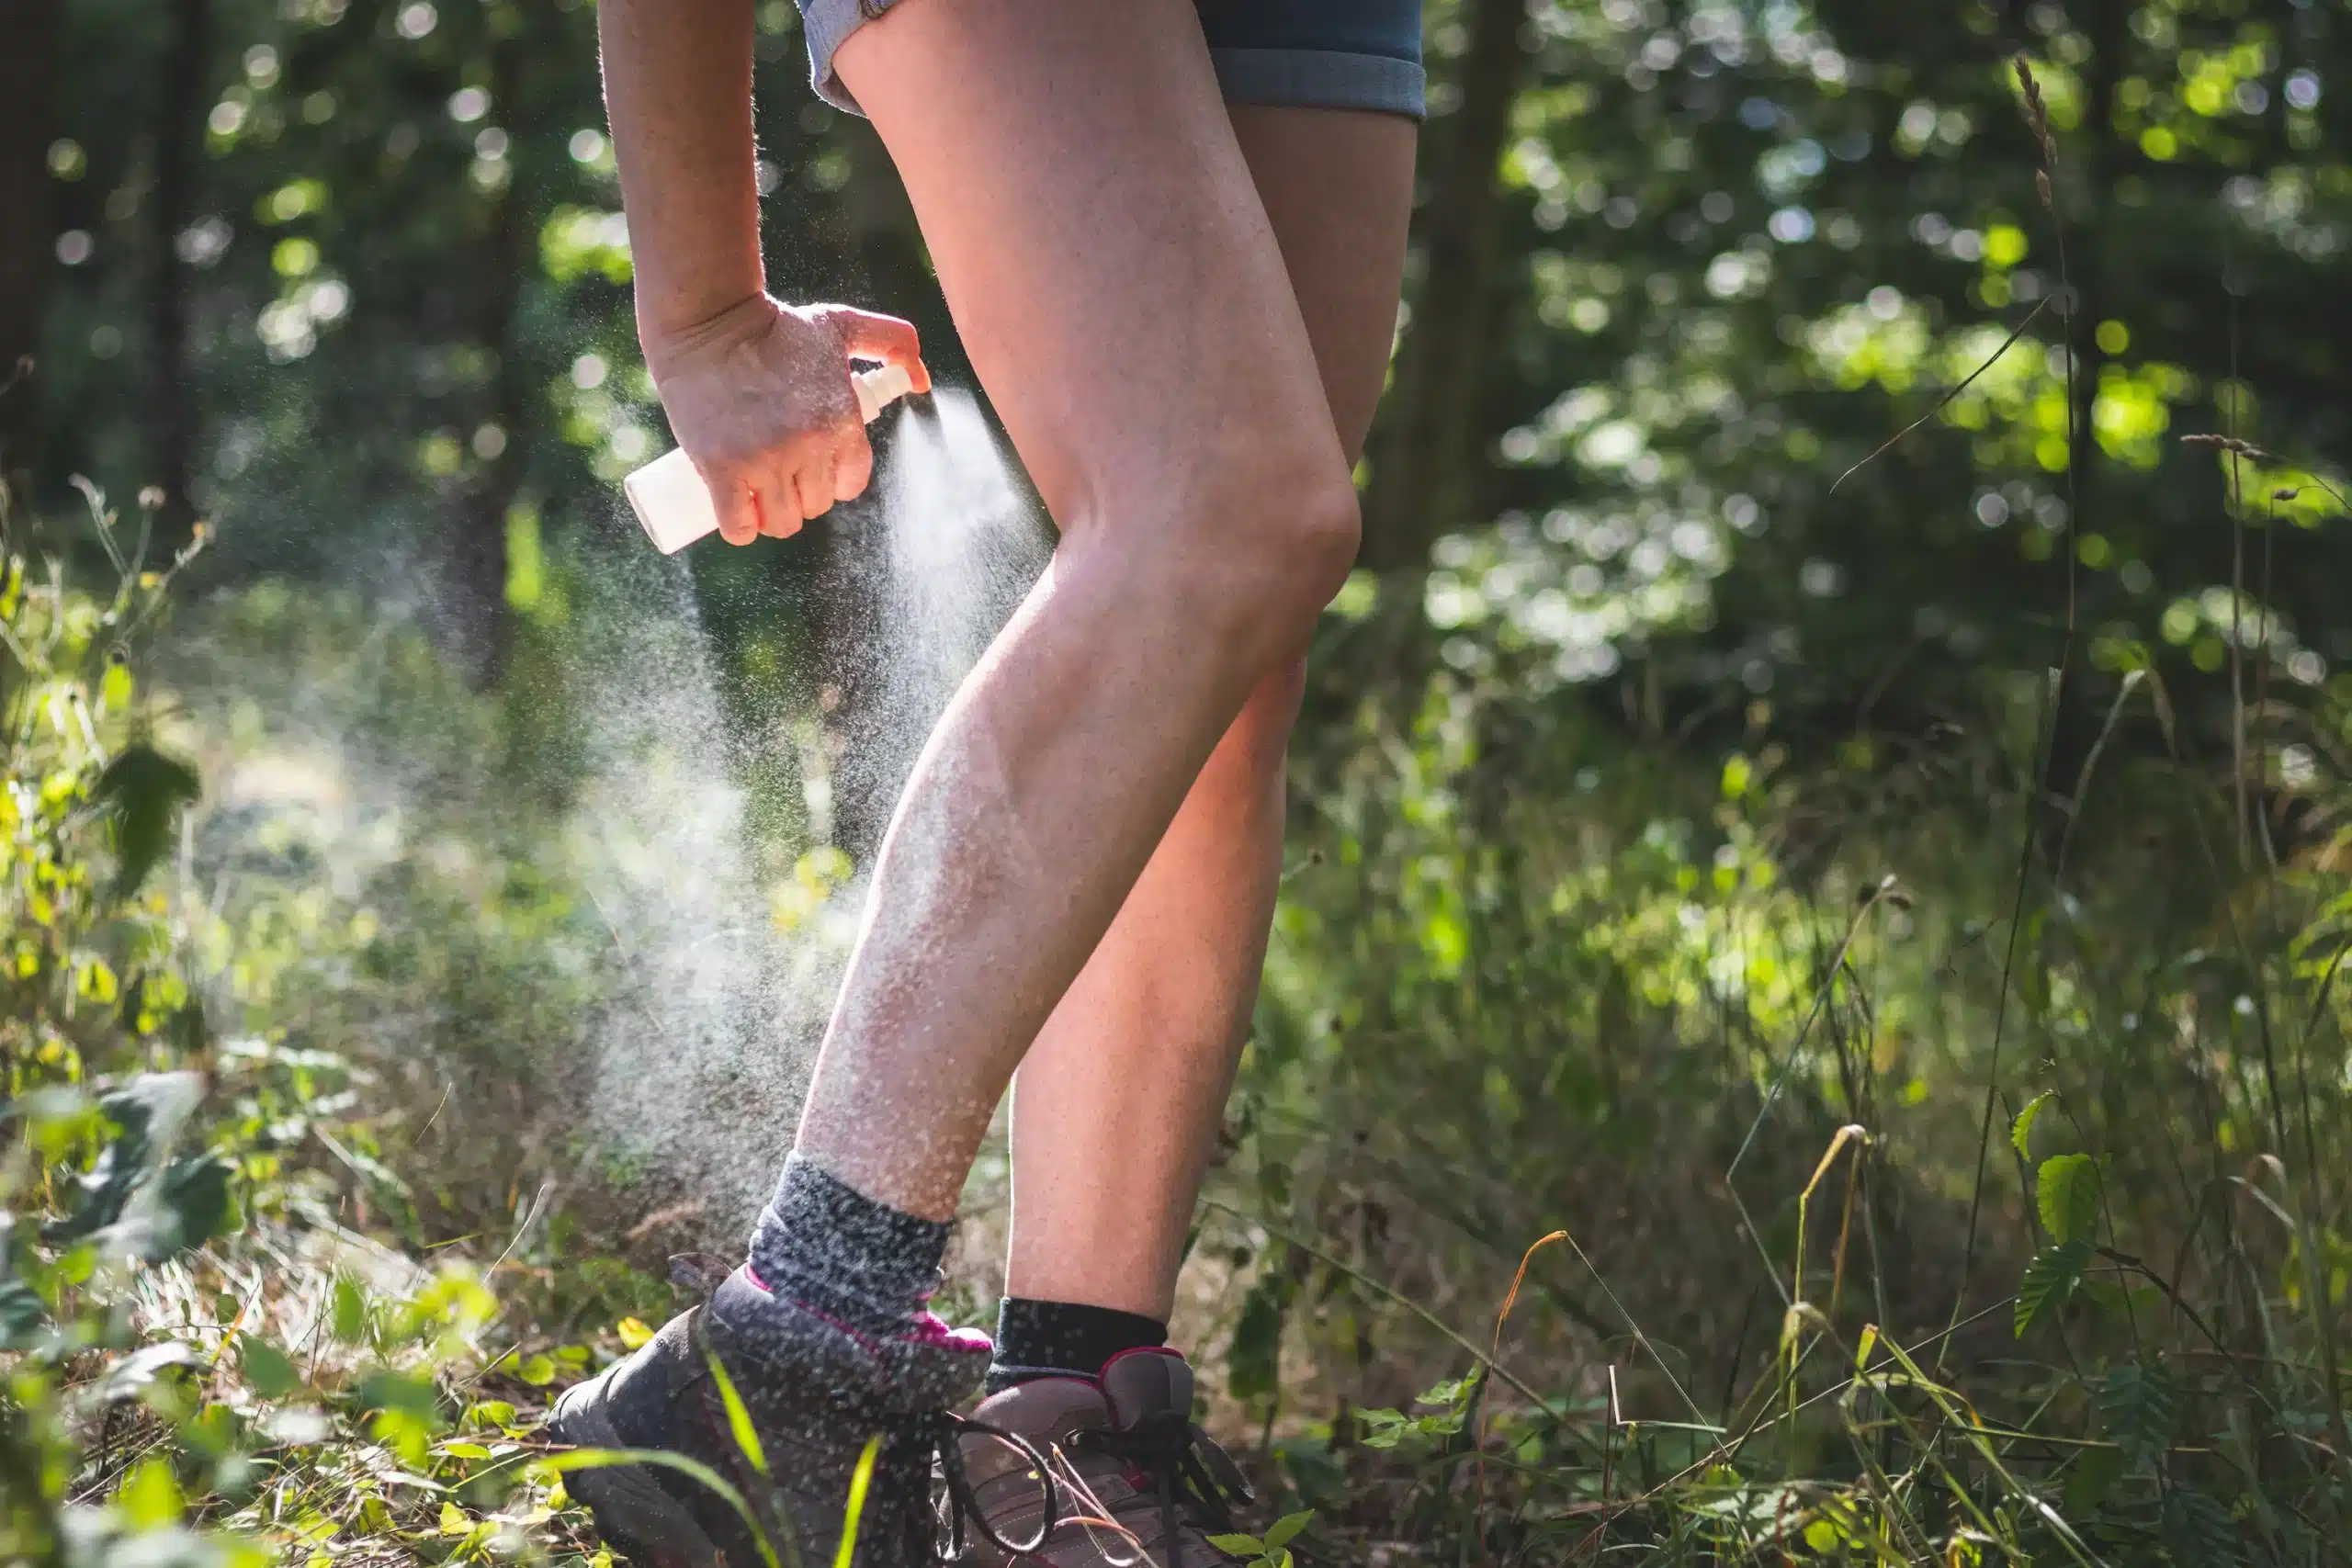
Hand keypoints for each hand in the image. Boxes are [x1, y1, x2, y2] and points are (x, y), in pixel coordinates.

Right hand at [643, 294, 931, 543]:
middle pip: (815, 506)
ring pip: (781, 522)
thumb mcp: (844, 326)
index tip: (813, 465)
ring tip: (758, 493)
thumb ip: (894, 343)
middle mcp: (808, 446)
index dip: (833, 480)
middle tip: (781, 473)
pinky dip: (741, 528)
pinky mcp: (721, 467)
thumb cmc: (778, 327)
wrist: (711, 319)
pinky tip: (738, 512)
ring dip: (772, 516)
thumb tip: (921, 382)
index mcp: (843, 422)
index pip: (851, 485)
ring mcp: (764, 459)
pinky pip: (739, 526)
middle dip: (801, 495)